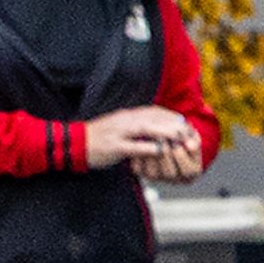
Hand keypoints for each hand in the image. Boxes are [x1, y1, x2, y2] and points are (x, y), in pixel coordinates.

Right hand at [83, 107, 198, 174]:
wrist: (73, 144)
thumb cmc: (100, 138)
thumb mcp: (120, 127)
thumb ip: (138, 126)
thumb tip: (157, 127)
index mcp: (127, 115)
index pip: (154, 111)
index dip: (172, 116)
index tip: (186, 123)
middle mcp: (125, 120)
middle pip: (154, 117)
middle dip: (174, 124)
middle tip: (190, 132)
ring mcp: (119, 132)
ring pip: (146, 128)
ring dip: (166, 133)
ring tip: (181, 139)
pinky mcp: (114, 146)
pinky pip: (134, 146)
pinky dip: (149, 148)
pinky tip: (162, 152)